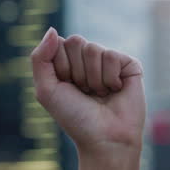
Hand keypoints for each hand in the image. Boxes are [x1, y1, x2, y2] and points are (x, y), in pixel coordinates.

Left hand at [31, 28, 145, 156]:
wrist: (105, 140)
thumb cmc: (75, 118)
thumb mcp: (46, 90)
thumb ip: (40, 58)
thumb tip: (52, 29)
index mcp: (68, 63)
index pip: (58, 43)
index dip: (60, 67)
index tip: (67, 88)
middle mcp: (89, 60)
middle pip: (76, 41)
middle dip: (76, 71)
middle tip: (85, 92)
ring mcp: (110, 62)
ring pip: (94, 49)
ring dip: (93, 78)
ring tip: (100, 94)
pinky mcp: (129, 65)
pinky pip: (112, 56)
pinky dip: (109, 78)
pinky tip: (115, 91)